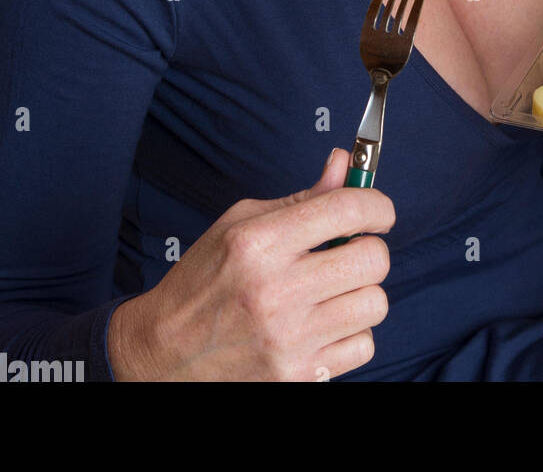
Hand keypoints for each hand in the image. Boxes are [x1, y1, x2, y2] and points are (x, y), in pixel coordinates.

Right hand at [107, 147, 392, 380]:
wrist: (164, 352)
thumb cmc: (203, 281)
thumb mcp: (240, 224)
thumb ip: (301, 198)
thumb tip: (345, 165)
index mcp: (259, 243)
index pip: (346, 210)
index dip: (377, 204)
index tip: (378, 210)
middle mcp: (275, 291)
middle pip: (372, 258)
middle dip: (371, 247)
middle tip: (351, 251)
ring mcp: (288, 339)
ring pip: (375, 303)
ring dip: (362, 292)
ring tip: (333, 290)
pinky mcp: (298, 376)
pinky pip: (364, 346)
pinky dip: (352, 333)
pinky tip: (325, 323)